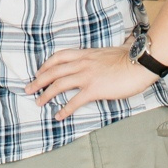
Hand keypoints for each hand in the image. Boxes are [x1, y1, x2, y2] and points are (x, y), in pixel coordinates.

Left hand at [26, 46, 156, 120]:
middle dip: (39, 80)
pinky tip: (58, 116)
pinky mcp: (94, 89)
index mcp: (85, 53)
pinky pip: (75, 100)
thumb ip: (99, 55)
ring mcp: (87, 75)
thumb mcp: (108, 52)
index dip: (46, 65)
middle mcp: (82, 63)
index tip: (38, 72)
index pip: (59, 56)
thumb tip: (98, 57)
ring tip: (38, 102)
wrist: (138, 62)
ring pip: (59, 84)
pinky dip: (64, 109)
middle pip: (54, 71)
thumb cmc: (128, 57)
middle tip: (28, 89)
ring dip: (46, 94)